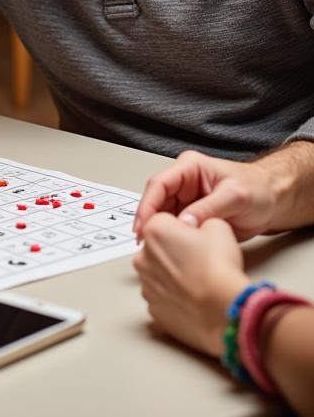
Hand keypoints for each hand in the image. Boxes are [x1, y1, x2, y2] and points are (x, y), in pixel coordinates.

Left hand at [133, 213, 247, 356]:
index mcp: (154, 230)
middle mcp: (142, 256)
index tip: (197, 239)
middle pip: (157, 248)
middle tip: (198, 261)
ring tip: (197, 282)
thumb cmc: (219, 266)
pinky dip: (173, 297)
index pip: (163, 221)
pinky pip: (161, 297)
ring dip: (171, 275)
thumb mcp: (218, 226)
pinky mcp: (153, 308)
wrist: (224, 307)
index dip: (183, 229)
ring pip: (157, 273)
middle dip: (173, 251)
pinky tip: (192, 299)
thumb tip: (195, 228)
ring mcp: (145, 285)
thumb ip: (200, 220)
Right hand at [134, 150, 278, 240]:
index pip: (159, 184)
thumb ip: (208, 208)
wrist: (273, 201)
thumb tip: (183, 223)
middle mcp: (182, 182)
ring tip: (152, 246)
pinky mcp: (190, 214)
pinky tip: (166, 248)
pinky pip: (174, 225)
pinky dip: (170, 237)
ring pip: (162, 214)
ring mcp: (185, 198)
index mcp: (189, 168)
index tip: (143, 225)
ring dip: (157, 230)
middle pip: (155, 200)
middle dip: (148, 220)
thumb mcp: (234, 196)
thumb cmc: (258, 190)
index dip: (147, 205)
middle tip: (143, 241)